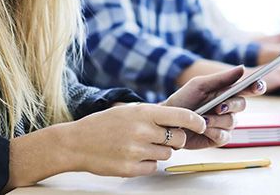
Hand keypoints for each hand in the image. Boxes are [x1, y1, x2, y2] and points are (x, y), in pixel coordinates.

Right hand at [61, 103, 205, 176]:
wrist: (76, 143)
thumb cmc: (103, 125)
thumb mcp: (128, 111)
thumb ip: (153, 115)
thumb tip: (180, 121)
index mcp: (143, 113)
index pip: (182, 116)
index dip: (196, 121)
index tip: (202, 124)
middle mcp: (143, 131)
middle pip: (179, 139)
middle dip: (176, 139)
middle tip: (163, 138)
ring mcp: (137, 151)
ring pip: (167, 154)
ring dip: (159, 151)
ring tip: (139, 146)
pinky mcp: (131, 169)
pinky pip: (153, 167)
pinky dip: (147, 164)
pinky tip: (131, 156)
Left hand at [162, 65, 264, 148]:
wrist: (168, 120)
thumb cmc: (184, 99)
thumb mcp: (200, 85)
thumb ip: (221, 78)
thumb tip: (243, 68)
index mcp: (227, 92)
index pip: (248, 88)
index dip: (257, 86)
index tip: (258, 85)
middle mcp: (229, 108)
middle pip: (242, 105)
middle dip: (231, 105)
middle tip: (219, 106)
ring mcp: (225, 124)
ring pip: (232, 121)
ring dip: (217, 120)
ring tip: (202, 119)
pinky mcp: (219, 138)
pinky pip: (224, 136)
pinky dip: (213, 131)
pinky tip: (203, 128)